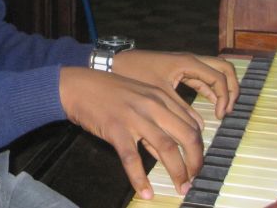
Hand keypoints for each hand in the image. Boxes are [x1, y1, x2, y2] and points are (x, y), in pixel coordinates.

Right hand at [58, 66, 205, 199]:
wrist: (77, 85)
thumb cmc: (107, 91)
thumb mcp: (138, 96)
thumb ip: (157, 117)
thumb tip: (171, 146)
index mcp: (160, 96)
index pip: (191, 124)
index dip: (199, 148)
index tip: (196, 162)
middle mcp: (152, 105)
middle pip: (187, 136)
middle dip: (195, 162)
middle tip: (193, 178)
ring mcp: (134, 117)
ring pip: (166, 148)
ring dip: (178, 172)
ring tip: (181, 188)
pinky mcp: (116, 130)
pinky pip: (132, 159)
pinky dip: (140, 179)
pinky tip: (146, 192)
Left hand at [111, 50, 239, 120]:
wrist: (115, 62)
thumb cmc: (135, 72)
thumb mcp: (159, 94)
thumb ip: (181, 109)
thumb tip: (200, 127)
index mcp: (188, 62)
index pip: (219, 76)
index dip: (225, 96)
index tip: (220, 115)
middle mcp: (190, 60)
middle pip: (225, 68)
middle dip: (232, 88)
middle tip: (228, 109)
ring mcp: (186, 64)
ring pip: (216, 72)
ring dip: (223, 90)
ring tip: (222, 112)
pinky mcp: (181, 71)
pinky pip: (204, 79)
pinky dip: (212, 91)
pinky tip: (212, 108)